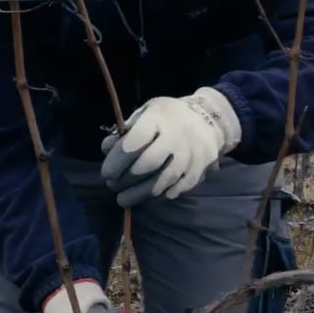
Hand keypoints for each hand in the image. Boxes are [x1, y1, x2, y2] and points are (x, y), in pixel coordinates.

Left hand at [100, 86, 240, 207]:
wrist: (207, 120)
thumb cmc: (167, 117)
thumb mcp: (145, 113)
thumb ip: (125, 132)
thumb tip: (106, 149)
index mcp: (158, 118)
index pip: (135, 142)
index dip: (117, 160)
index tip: (106, 173)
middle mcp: (176, 136)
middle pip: (148, 164)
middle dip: (126, 179)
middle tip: (112, 185)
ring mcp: (191, 154)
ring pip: (163, 181)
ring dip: (140, 193)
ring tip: (123, 199)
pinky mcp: (200, 169)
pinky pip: (178, 188)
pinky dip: (161, 195)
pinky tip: (149, 196)